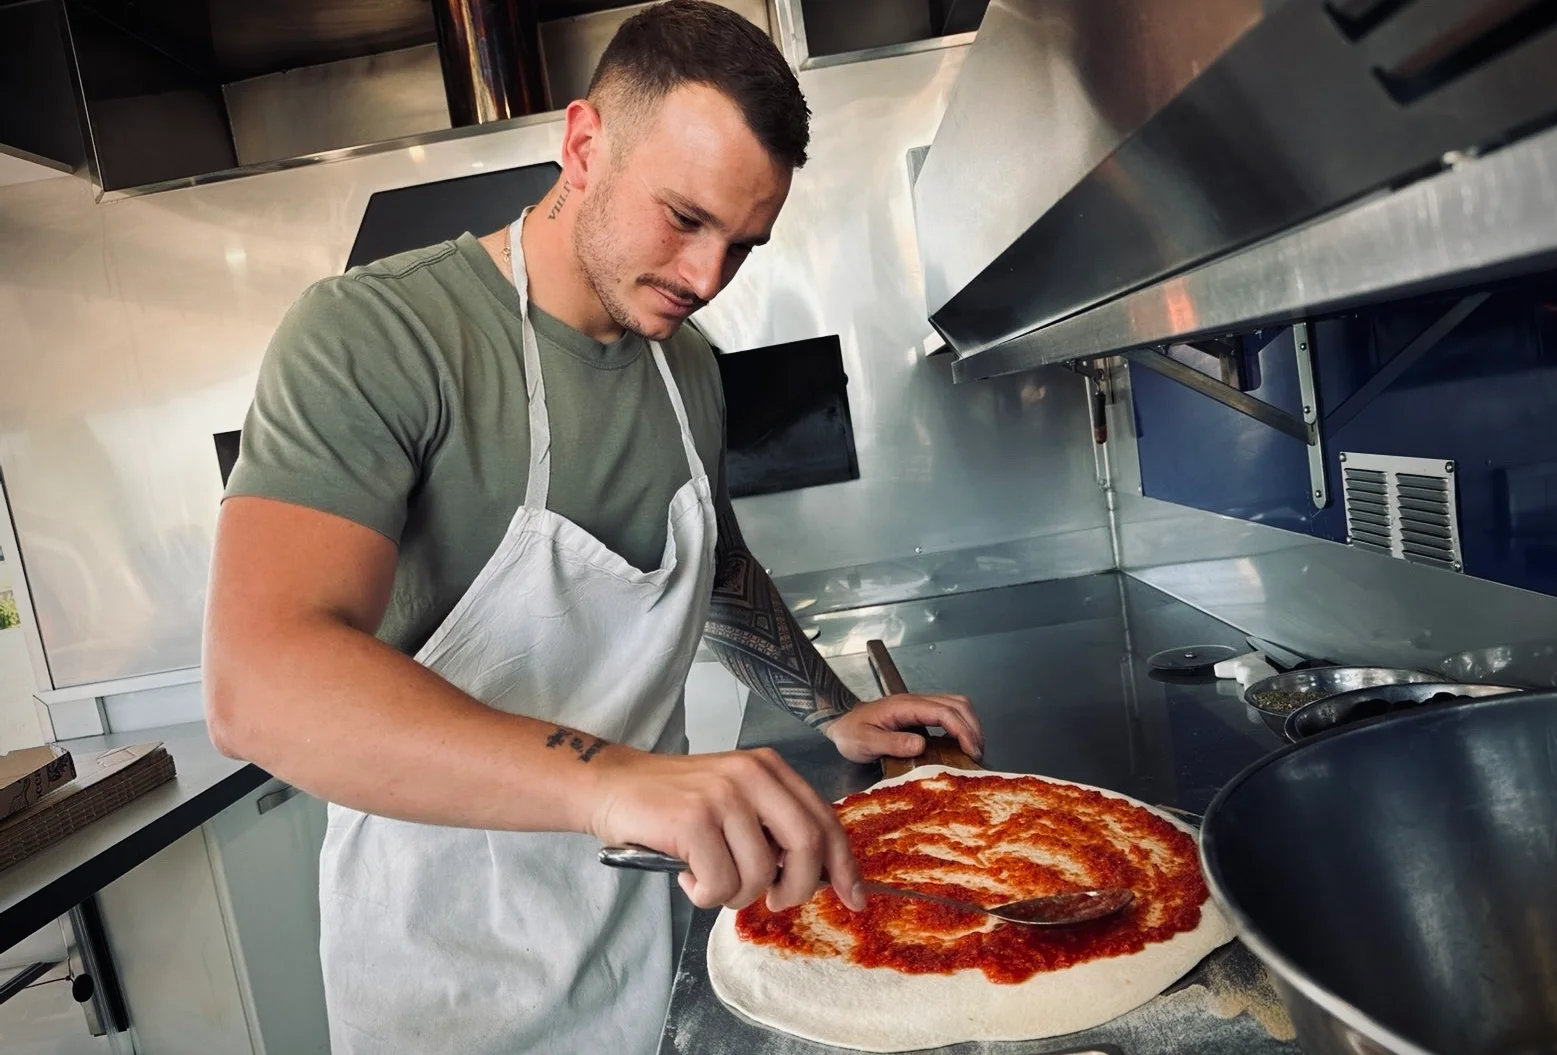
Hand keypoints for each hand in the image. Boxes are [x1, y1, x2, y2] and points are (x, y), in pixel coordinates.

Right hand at [586, 748, 865, 913]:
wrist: (614, 786)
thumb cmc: (676, 803)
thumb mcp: (736, 800)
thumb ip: (774, 826)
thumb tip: (819, 876)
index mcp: (770, 768)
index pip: (825, 820)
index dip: (844, 865)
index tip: (855, 898)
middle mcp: (752, 774)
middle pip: (807, 846)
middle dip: (797, 888)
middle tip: (773, 900)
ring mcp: (722, 795)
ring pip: (759, 874)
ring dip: (734, 894)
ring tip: (708, 878)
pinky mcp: (692, 820)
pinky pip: (719, 883)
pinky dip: (704, 894)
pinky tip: (686, 876)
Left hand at [822, 693, 982, 763]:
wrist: (839, 722)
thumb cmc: (850, 732)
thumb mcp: (864, 742)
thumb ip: (891, 743)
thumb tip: (922, 745)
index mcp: (905, 706)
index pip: (943, 712)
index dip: (962, 730)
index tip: (972, 751)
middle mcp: (915, 701)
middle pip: (957, 704)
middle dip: (973, 727)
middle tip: (978, 754)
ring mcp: (918, 705)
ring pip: (956, 704)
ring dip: (970, 724)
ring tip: (974, 749)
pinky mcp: (919, 713)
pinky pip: (948, 712)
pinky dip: (961, 725)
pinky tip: (961, 744)